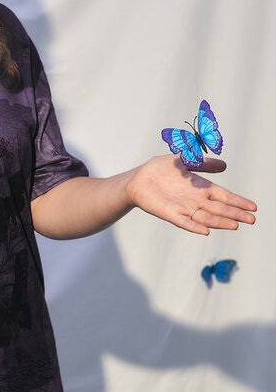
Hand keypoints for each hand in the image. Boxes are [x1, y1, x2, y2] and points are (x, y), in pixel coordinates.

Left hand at [124, 155, 256, 234]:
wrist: (138, 179)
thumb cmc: (161, 169)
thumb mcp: (184, 161)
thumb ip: (203, 164)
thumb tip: (224, 166)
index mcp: (202, 188)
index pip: (224, 196)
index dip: (238, 201)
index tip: (253, 207)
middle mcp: (196, 200)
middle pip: (219, 209)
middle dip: (235, 214)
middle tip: (252, 220)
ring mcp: (184, 208)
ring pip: (206, 218)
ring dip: (220, 222)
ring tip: (235, 225)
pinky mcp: (170, 214)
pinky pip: (184, 222)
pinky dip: (194, 227)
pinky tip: (205, 231)